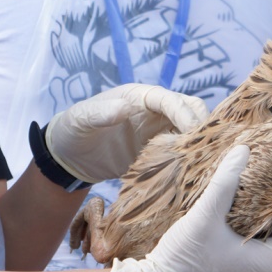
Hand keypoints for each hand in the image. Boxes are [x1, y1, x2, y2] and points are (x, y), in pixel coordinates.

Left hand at [47, 84, 208, 183]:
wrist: (69, 156)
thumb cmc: (73, 130)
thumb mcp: (81, 119)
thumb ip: (101, 113)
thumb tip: (126, 107)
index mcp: (139, 96)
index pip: (171, 100)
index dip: (184, 114)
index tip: (192, 133)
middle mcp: (154, 111)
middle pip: (190, 110)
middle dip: (201, 127)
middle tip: (203, 151)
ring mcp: (158, 131)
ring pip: (191, 131)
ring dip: (198, 144)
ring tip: (201, 164)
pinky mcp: (158, 152)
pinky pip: (181, 153)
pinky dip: (189, 160)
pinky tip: (190, 174)